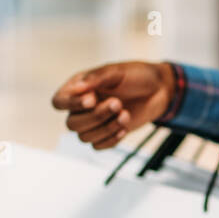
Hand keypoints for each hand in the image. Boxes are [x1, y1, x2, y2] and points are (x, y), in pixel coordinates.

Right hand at [51, 61, 175, 148]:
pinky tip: (125, 125)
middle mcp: (82, 107)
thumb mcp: (117, 71)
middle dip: (96, 117)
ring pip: (85, 137)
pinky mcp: (107, 134)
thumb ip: (96, 78)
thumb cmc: (137, 75)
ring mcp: (94, 122)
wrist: (160, 89)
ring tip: (125, 113)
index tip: (92, 99)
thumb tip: (77, 87)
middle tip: (118, 103)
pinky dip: (112, 138)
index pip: (59, 102)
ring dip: (106, 128)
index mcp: (79, 87)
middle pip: (72, 124)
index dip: (71, 104)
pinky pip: (98, 146)